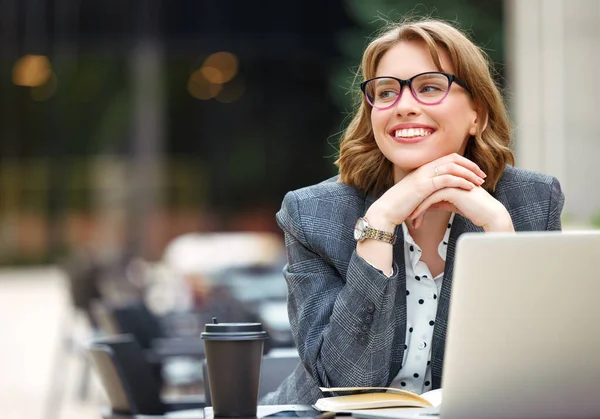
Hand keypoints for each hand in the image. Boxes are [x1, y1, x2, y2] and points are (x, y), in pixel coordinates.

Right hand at [365, 153, 486, 229]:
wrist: (386, 210)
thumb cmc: (400, 205)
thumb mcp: (416, 194)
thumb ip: (428, 189)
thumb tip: (440, 193)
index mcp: (423, 168)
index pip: (448, 158)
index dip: (464, 163)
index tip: (475, 172)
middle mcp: (424, 168)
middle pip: (453, 159)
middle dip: (470, 166)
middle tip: (482, 175)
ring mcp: (424, 175)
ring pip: (452, 167)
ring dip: (468, 173)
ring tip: (479, 182)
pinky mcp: (424, 185)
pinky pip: (447, 179)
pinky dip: (460, 181)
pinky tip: (469, 187)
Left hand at [408, 186, 513, 231]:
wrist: (489, 213)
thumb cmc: (473, 209)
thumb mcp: (452, 204)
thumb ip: (440, 201)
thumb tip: (427, 205)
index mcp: (448, 177)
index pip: (427, 186)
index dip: (417, 199)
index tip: (409, 209)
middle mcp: (448, 177)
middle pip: (424, 188)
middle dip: (414, 202)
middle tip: (405, 214)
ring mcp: (450, 181)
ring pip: (425, 193)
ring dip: (415, 207)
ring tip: (409, 218)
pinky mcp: (451, 190)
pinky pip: (431, 199)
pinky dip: (421, 209)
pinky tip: (415, 218)